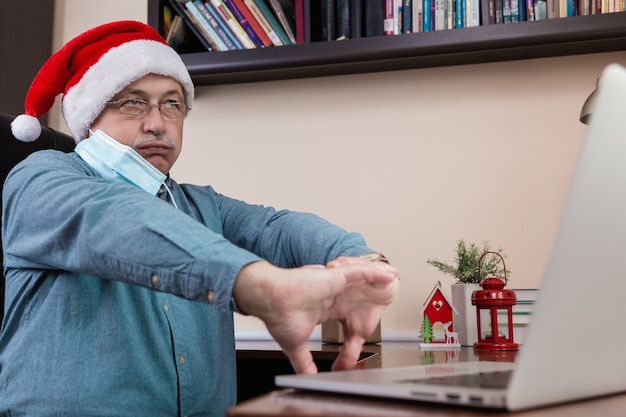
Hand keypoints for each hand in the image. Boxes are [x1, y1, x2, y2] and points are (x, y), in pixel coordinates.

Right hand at [232, 259, 398, 373]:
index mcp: (323, 307)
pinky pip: (361, 272)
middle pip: (357, 292)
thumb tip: (307, 380)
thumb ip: (305, 362)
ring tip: (394, 280)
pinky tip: (390, 274)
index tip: (363, 317)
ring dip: (378, 279)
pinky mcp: (336, 277)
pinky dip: (377, 272)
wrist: (271, 300)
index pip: (344, 308)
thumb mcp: (297, 345)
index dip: (356, 311)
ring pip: (362, 280)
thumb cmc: (279, 315)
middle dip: (372, 292)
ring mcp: (334, 285)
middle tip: (387, 296)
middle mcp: (330, 294)